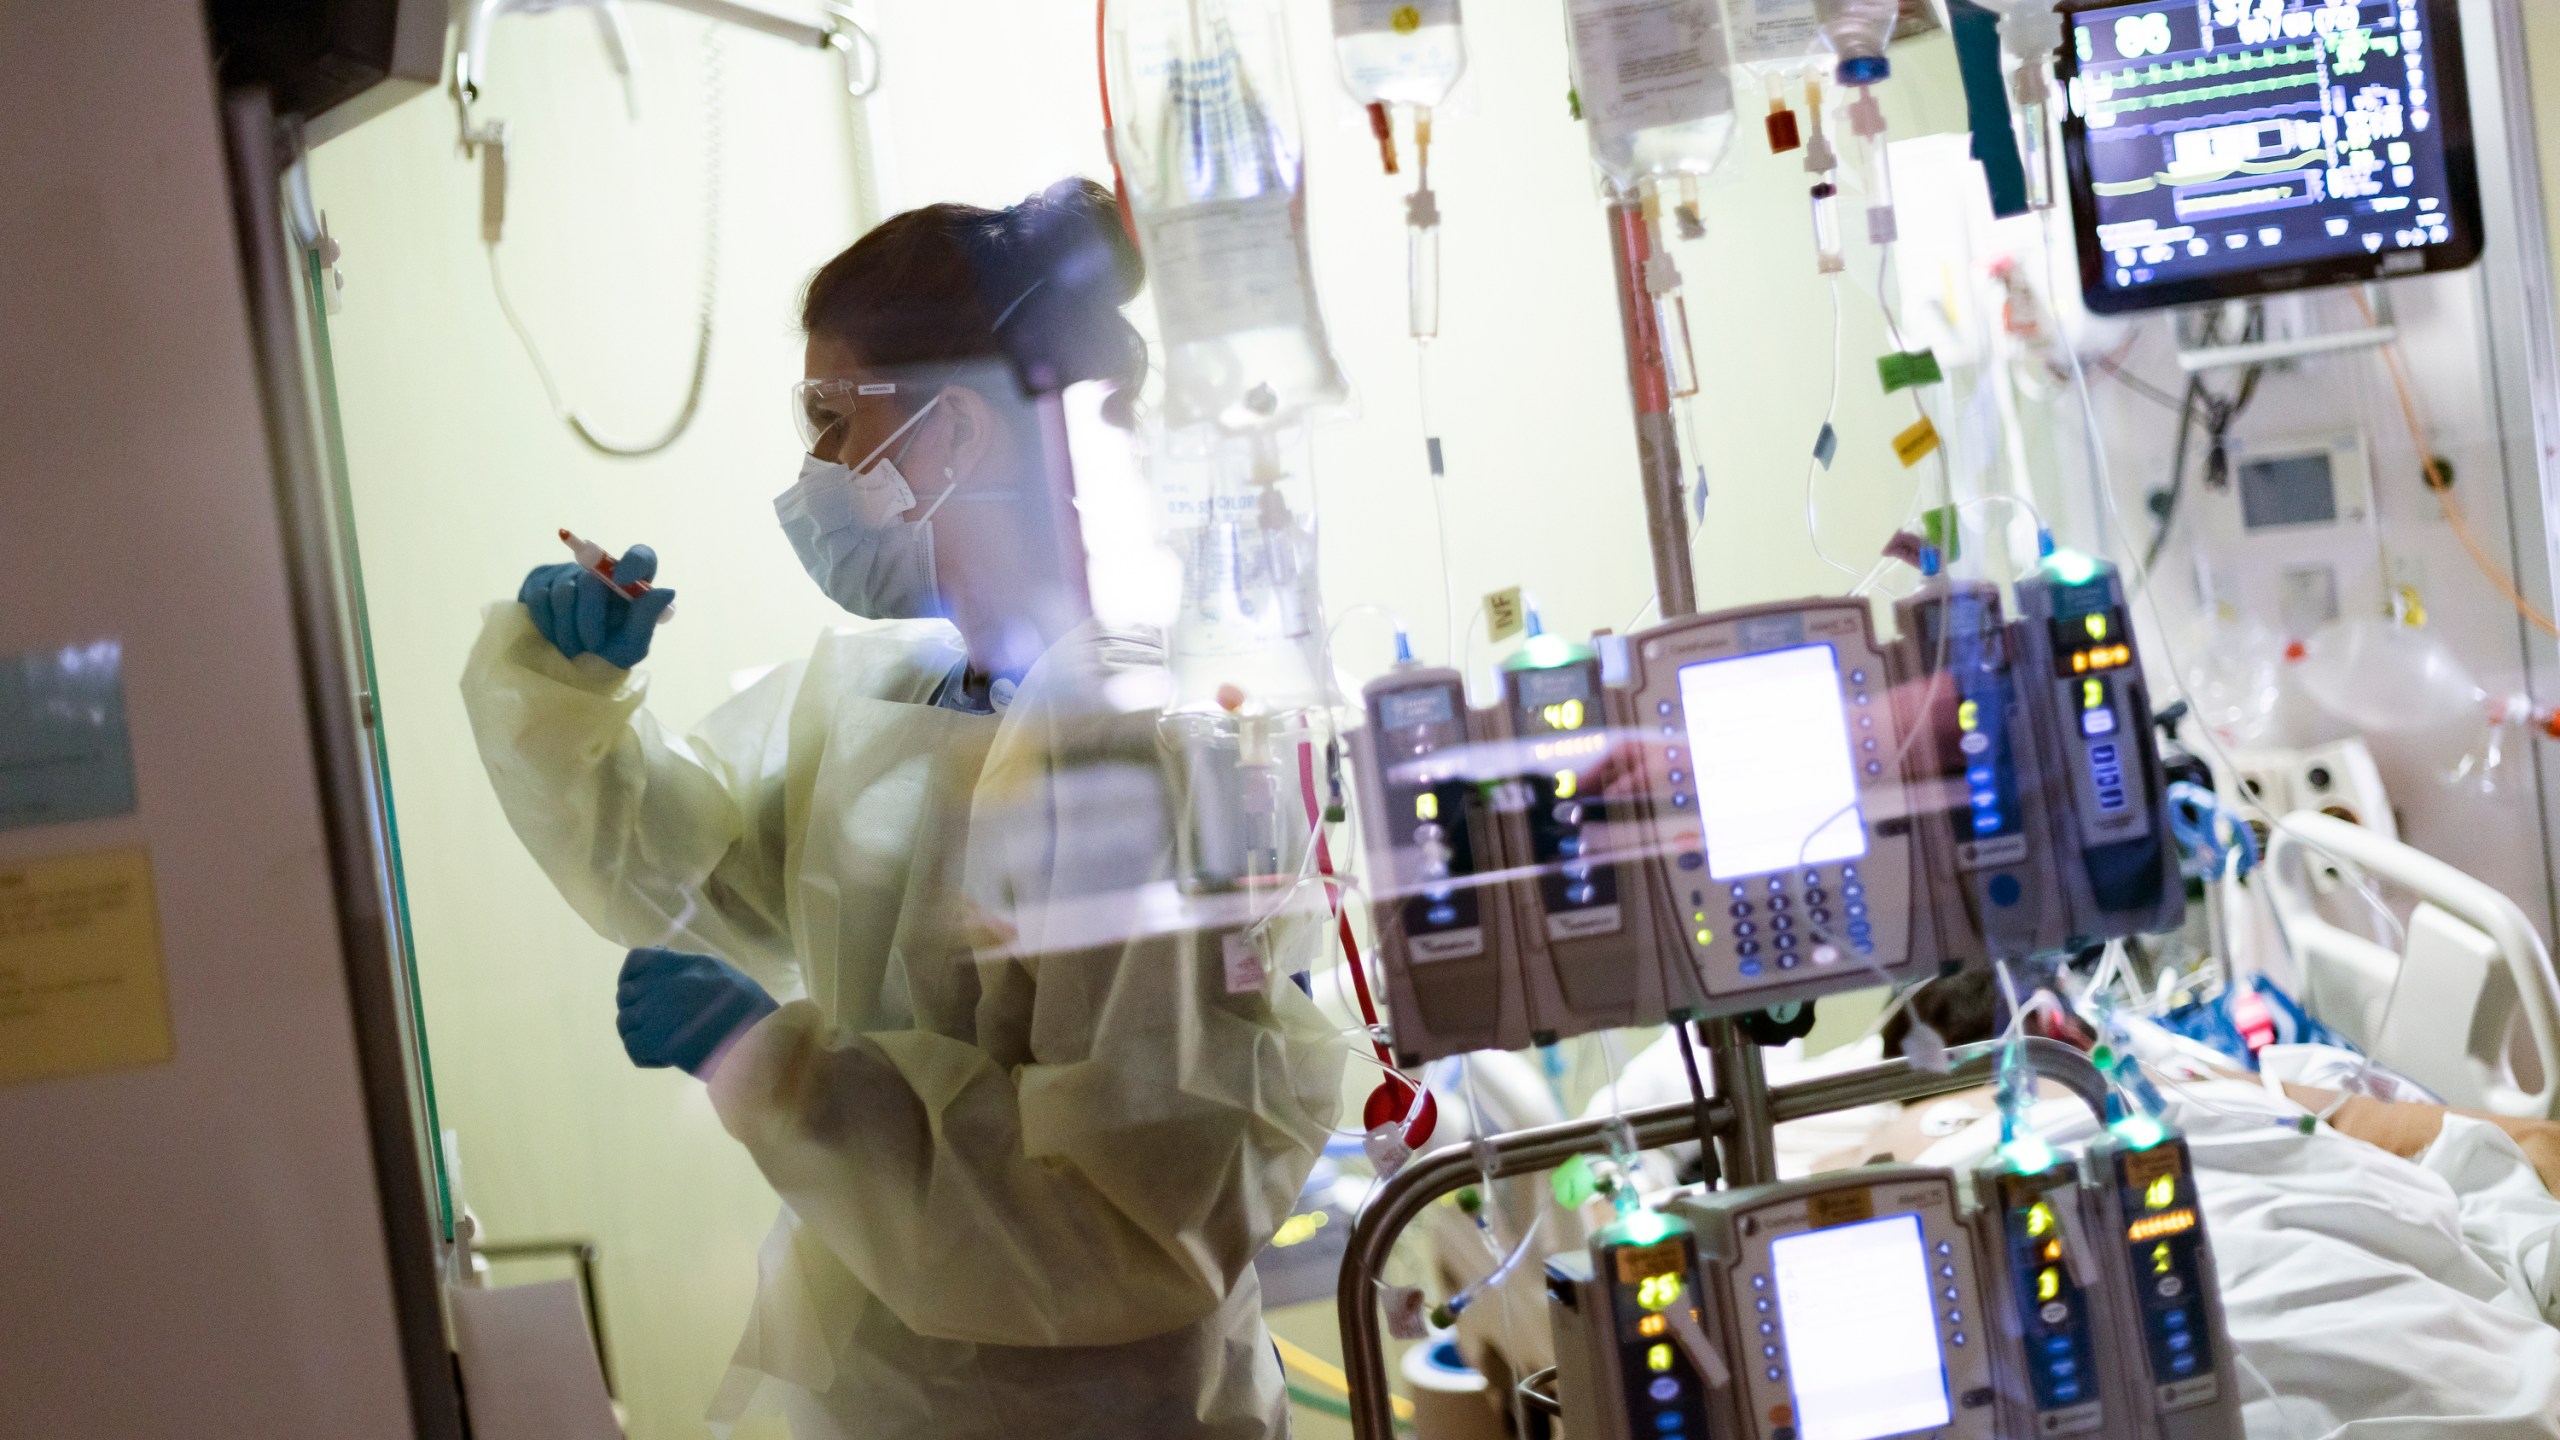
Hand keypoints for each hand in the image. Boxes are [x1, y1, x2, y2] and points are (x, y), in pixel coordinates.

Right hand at [519, 545, 673, 668]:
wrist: (568, 665)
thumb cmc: (608, 654)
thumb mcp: (632, 645)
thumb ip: (646, 619)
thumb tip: (667, 591)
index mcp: (631, 583)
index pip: (641, 556)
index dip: (633, 562)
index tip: (624, 579)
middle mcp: (600, 572)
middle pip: (592, 579)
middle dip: (590, 618)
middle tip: (591, 645)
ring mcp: (567, 573)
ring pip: (564, 591)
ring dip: (568, 629)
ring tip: (573, 649)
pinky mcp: (539, 581)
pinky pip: (539, 597)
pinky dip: (547, 624)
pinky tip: (555, 637)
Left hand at [615, 947, 776, 1076]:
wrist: (753, 1038)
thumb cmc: (745, 1005)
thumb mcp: (717, 970)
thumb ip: (685, 965)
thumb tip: (659, 954)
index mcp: (674, 963)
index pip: (635, 960)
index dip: (632, 975)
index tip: (643, 989)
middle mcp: (658, 984)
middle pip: (625, 995)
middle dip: (638, 1009)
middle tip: (661, 1023)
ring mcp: (652, 1013)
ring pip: (625, 1022)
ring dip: (641, 1033)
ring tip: (664, 1042)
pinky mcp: (653, 1041)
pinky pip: (632, 1046)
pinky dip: (645, 1054)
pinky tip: (666, 1058)